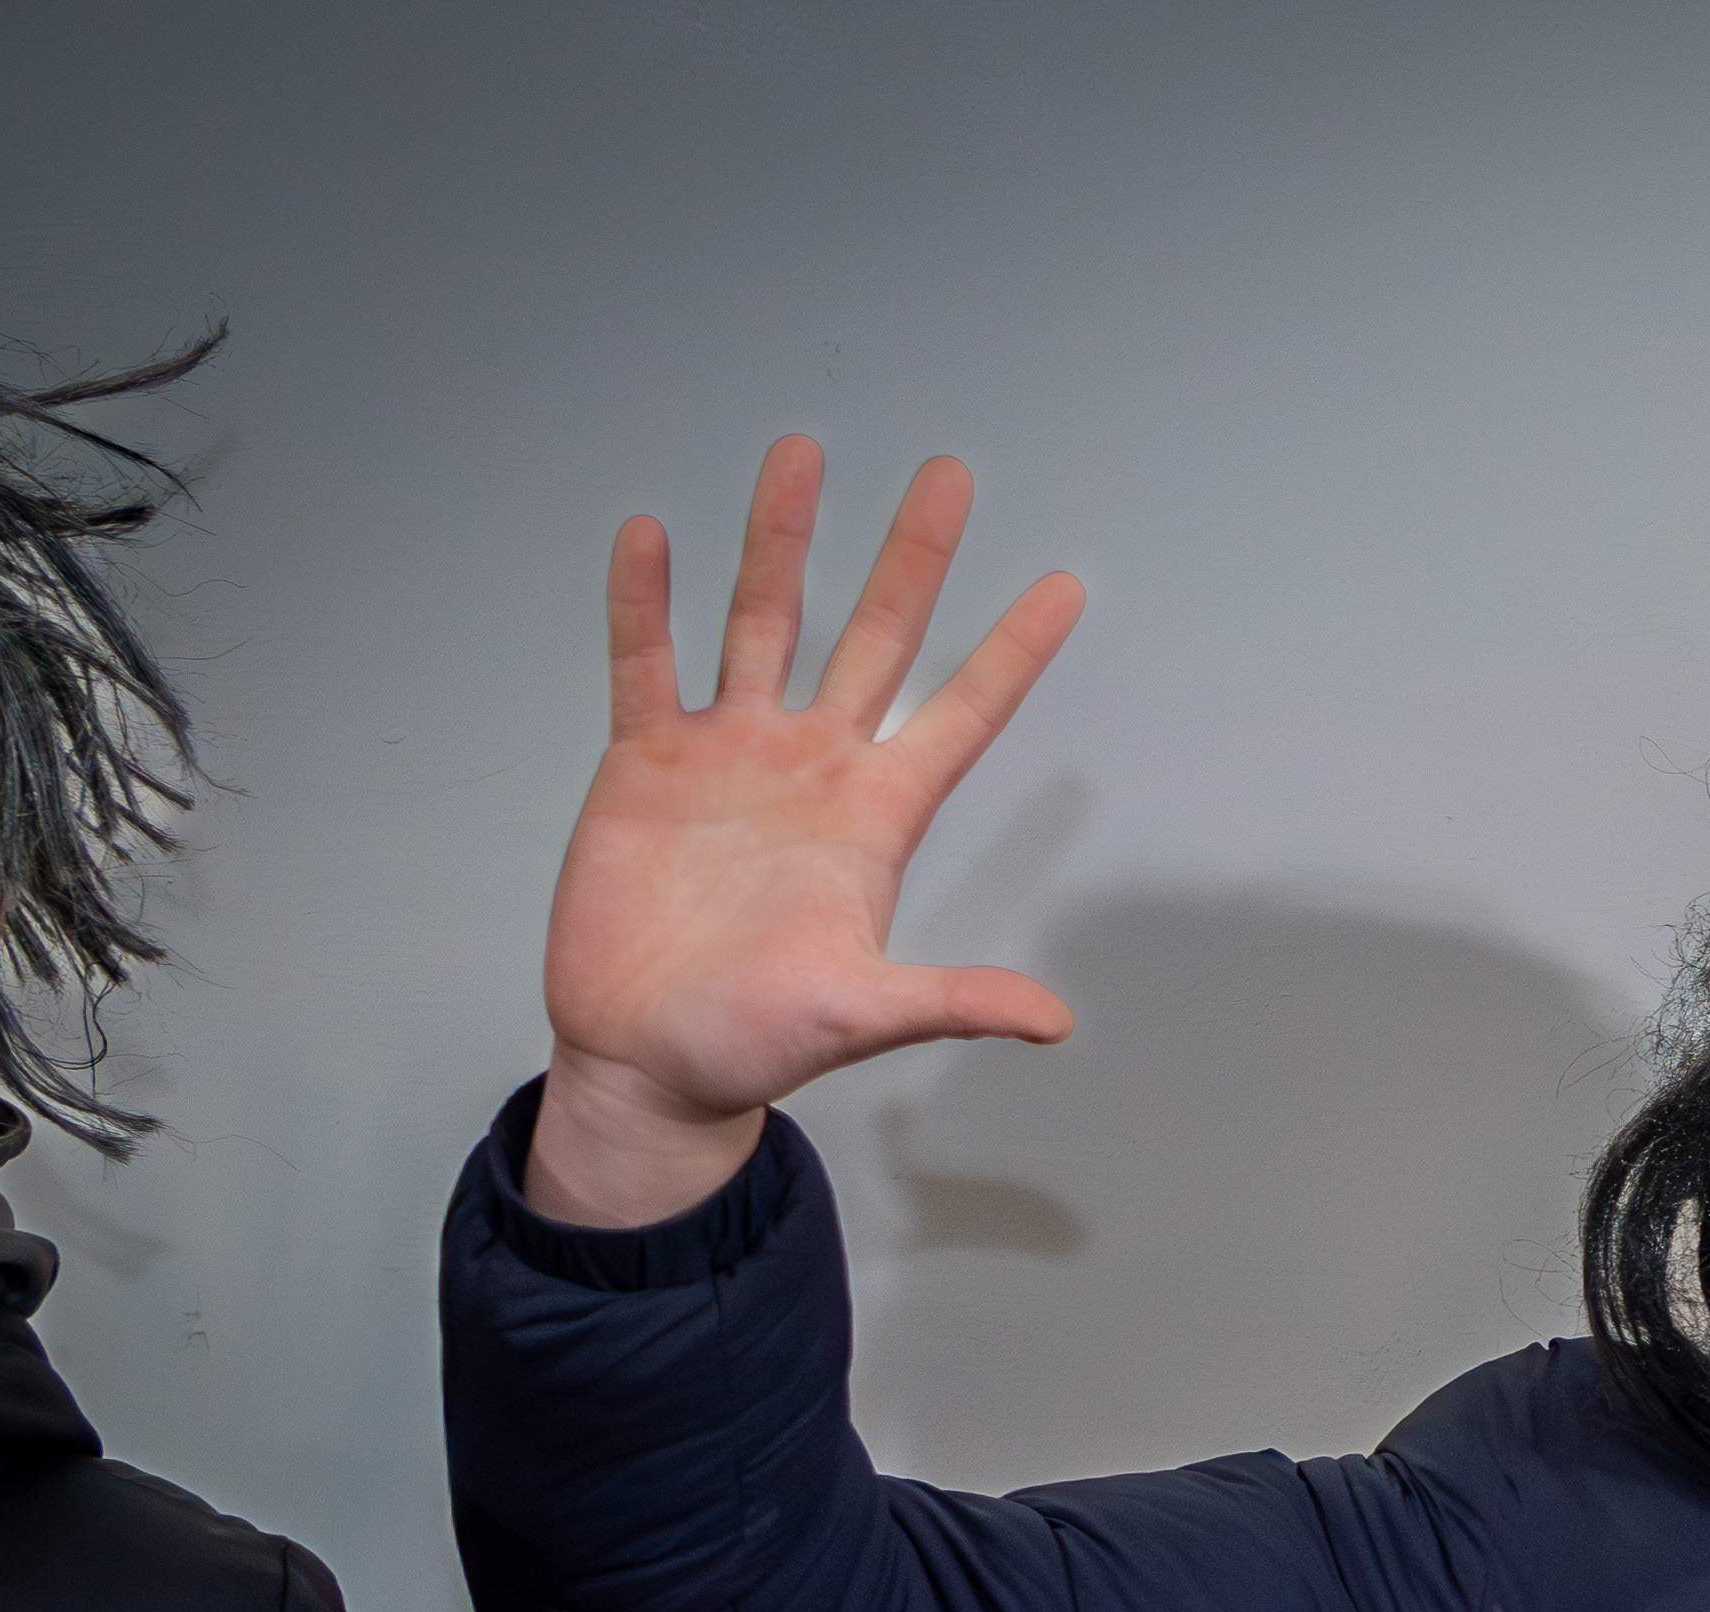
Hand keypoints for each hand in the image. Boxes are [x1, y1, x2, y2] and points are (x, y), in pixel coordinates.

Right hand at [526, 437, 1085, 1225]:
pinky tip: (650, 535)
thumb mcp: (860, 1015)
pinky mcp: (645, 764)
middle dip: (912, 557)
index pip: (962, 714)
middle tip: (950, 475)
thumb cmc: (755, 1042)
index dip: (1012, 652)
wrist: (647, 1058)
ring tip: (801, 455)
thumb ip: (952, 1002)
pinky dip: (646, 603)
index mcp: (876, 816)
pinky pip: (646, 664)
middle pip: (874, 637)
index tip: (1064, 586)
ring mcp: (730, 755)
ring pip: (763, 623)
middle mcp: (813, 767)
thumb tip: (1053, 1021)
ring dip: (781, 542)